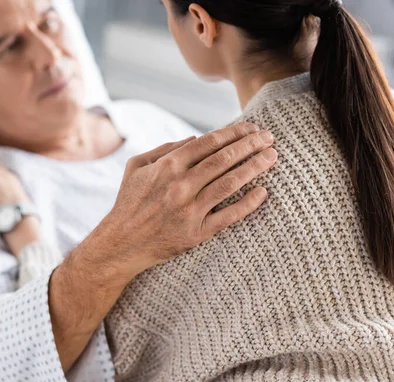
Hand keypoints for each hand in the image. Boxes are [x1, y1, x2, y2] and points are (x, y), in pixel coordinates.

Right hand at [76, 123, 276, 280]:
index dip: (234, 132)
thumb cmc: (128, 202)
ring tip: (272, 157)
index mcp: (168, 166)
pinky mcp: (197, 232)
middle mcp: (181, 185)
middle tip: (269, 137)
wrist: (122, 243)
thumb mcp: (137, 167)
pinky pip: (228, 216)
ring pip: (230, 182)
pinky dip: (248, 203)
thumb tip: (195, 138)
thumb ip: (164, 149)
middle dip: (250, 145)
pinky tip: (263, 192)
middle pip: (224, 159)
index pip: (209, 143)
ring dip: (254, 167)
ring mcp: (190, 209)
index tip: (251, 127)